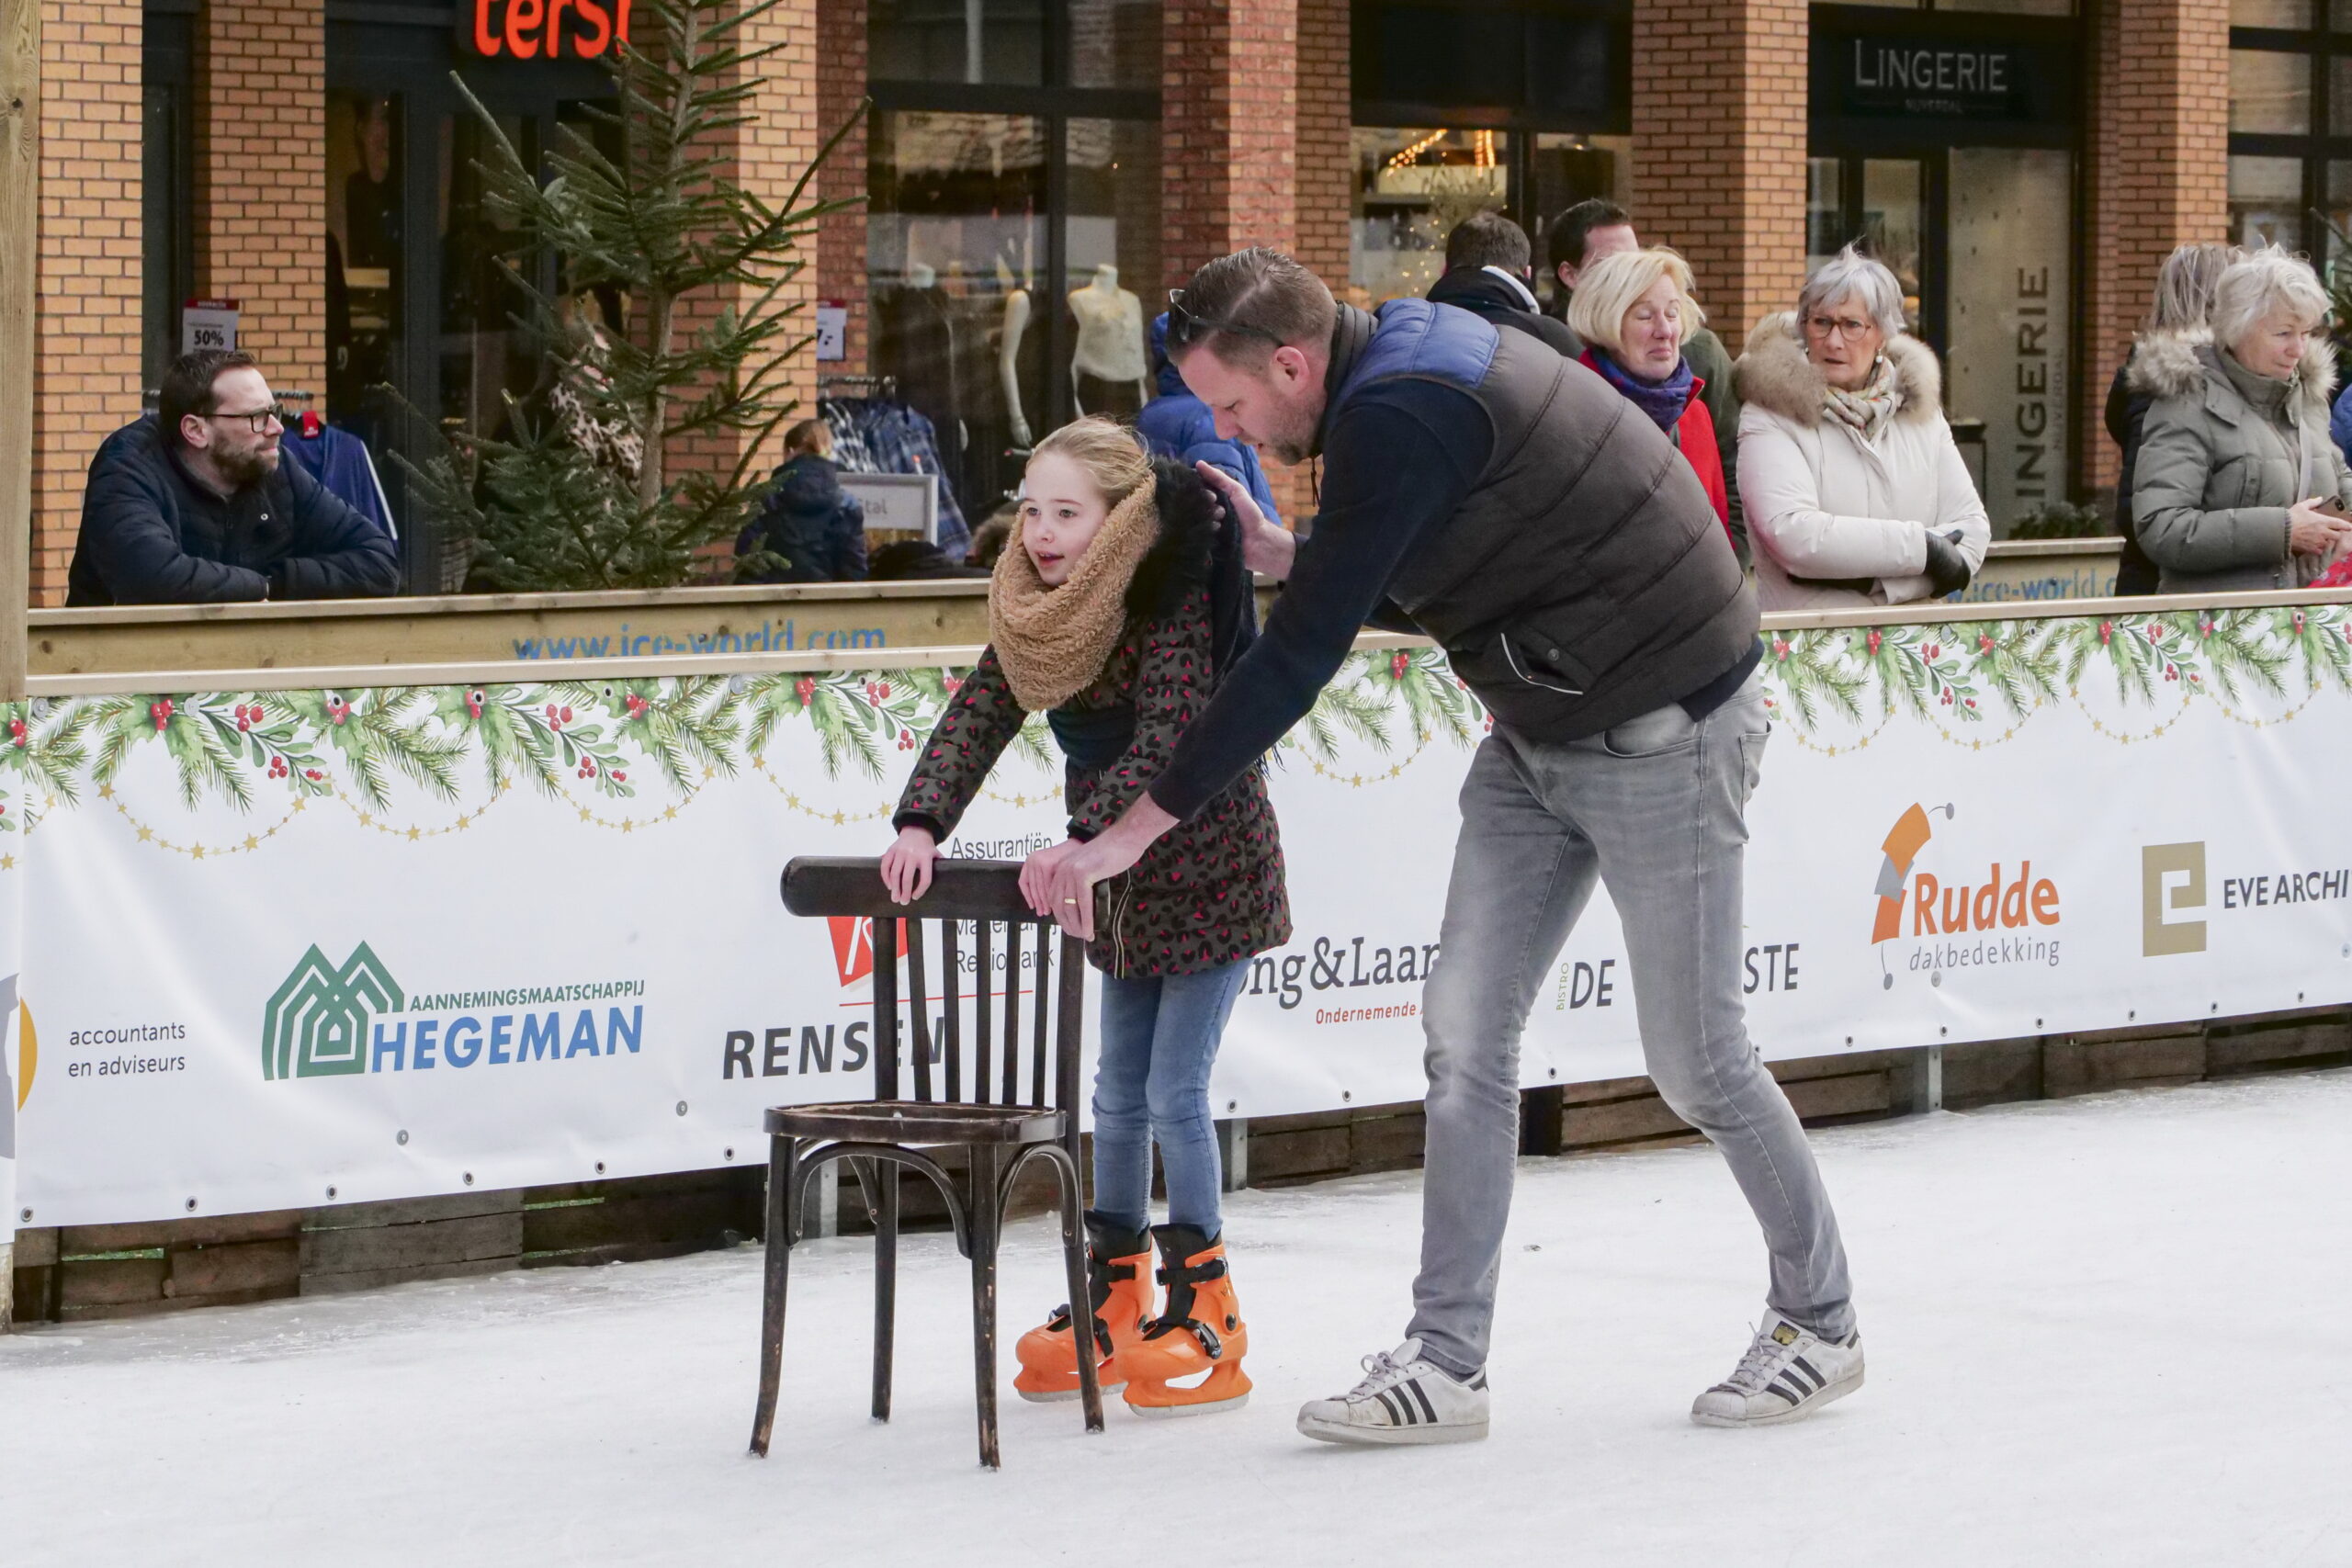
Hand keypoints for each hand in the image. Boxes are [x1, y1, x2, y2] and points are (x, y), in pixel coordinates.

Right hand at [878, 825, 937, 904]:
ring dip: (894, 888)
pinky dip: (886, 877)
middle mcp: (912, 854)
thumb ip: (940, 865)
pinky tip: (889, 885)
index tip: (915, 897)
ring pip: (895, 873)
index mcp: (926, 857)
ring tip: (895, 898)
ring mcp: (900, 852)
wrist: (916, 830)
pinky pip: (885, 866)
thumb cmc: (926, 847)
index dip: (920, 890)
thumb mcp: (936, 853)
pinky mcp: (891, 850)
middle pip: (907, 878)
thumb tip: (949, 879)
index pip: (925, 878)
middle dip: (905, 892)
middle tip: (903, 902)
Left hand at [1017, 839, 1085, 919]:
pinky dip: (1050, 897)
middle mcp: (1032, 860)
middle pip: (1032, 887)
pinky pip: (1047, 886)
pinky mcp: (1047, 865)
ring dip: (1044, 902)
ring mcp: (1039, 862)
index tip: (1032, 906)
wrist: (1080, 844)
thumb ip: (1046, 878)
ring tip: (1048, 911)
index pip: (1024, 882)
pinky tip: (1054, 903)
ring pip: (1039, 888)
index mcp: (1031, 860)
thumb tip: (1042, 899)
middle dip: (1038, 902)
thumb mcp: (1052, 866)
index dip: (1028, 896)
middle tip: (1041, 913)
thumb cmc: (1070, 855)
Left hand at [1030, 799, 1175, 938]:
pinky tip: (1089, 930)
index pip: (1055, 898)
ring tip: (1084, 936)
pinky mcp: (1083, 874)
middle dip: (1067, 923)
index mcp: (1062, 868)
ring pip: (1069, 906)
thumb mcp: (1091, 868)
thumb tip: (1082, 905)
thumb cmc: (1113, 853)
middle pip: (1059, 904)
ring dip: (1076, 925)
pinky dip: (1086, 920)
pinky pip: (1083, 903)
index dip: (1061, 916)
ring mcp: (1072, 871)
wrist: (1125, 838)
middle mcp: (1063, 869)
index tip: (1071, 928)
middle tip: (1077, 936)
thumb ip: (1082, 883)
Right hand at [1196, 461, 1296, 580]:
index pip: (1199, 492)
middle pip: (1197, 506)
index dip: (1202, 492)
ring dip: (1210, 520)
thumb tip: (1199, 463)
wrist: (1259, 542)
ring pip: (1197, 520)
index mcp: (1214, 501)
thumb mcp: (1236, 491)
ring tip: (1222, 524)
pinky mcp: (1206, 543)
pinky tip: (1218, 532)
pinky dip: (1208, 532)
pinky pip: (1198, 535)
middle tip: (1221, 512)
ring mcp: (1207, 529)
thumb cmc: (1250, 515)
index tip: (1212, 497)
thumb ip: (1219, 478)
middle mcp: (1208, 514)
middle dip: (1208, 507)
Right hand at [1920, 527, 1972, 597]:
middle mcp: (1960, 571)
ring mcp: (1953, 578)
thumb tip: (1961, 531)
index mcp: (1962, 561)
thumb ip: (1954, 538)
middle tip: (1949, 589)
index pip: (1966, 573)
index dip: (1963, 578)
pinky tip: (1933, 595)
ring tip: (1937, 593)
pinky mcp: (1944, 584)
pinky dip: (1937, 593)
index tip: (1961, 585)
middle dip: (1955, 586)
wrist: (1929, 550)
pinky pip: (1941, 591)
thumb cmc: (1936, 544)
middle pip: (1960, 582)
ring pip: (1950, 588)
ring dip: (1944, 591)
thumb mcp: (1948, 540)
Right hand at [2287, 497, 2350, 555]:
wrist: (2282, 531)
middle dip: (2335, 534)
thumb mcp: (2302, 506)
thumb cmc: (2292, 517)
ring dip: (2327, 541)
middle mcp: (2324, 532)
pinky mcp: (2311, 548)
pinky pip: (2320, 551)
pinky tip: (2315, 546)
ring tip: (2323, 540)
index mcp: (2324, 521)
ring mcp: (2318, 541)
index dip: (2346, 526)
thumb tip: (2320, 499)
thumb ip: (2313, 502)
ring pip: (2328, 543)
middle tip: (2332, 533)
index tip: (2348, 527)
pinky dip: (2319, 549)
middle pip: (2337, 536)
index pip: (2340, 524)